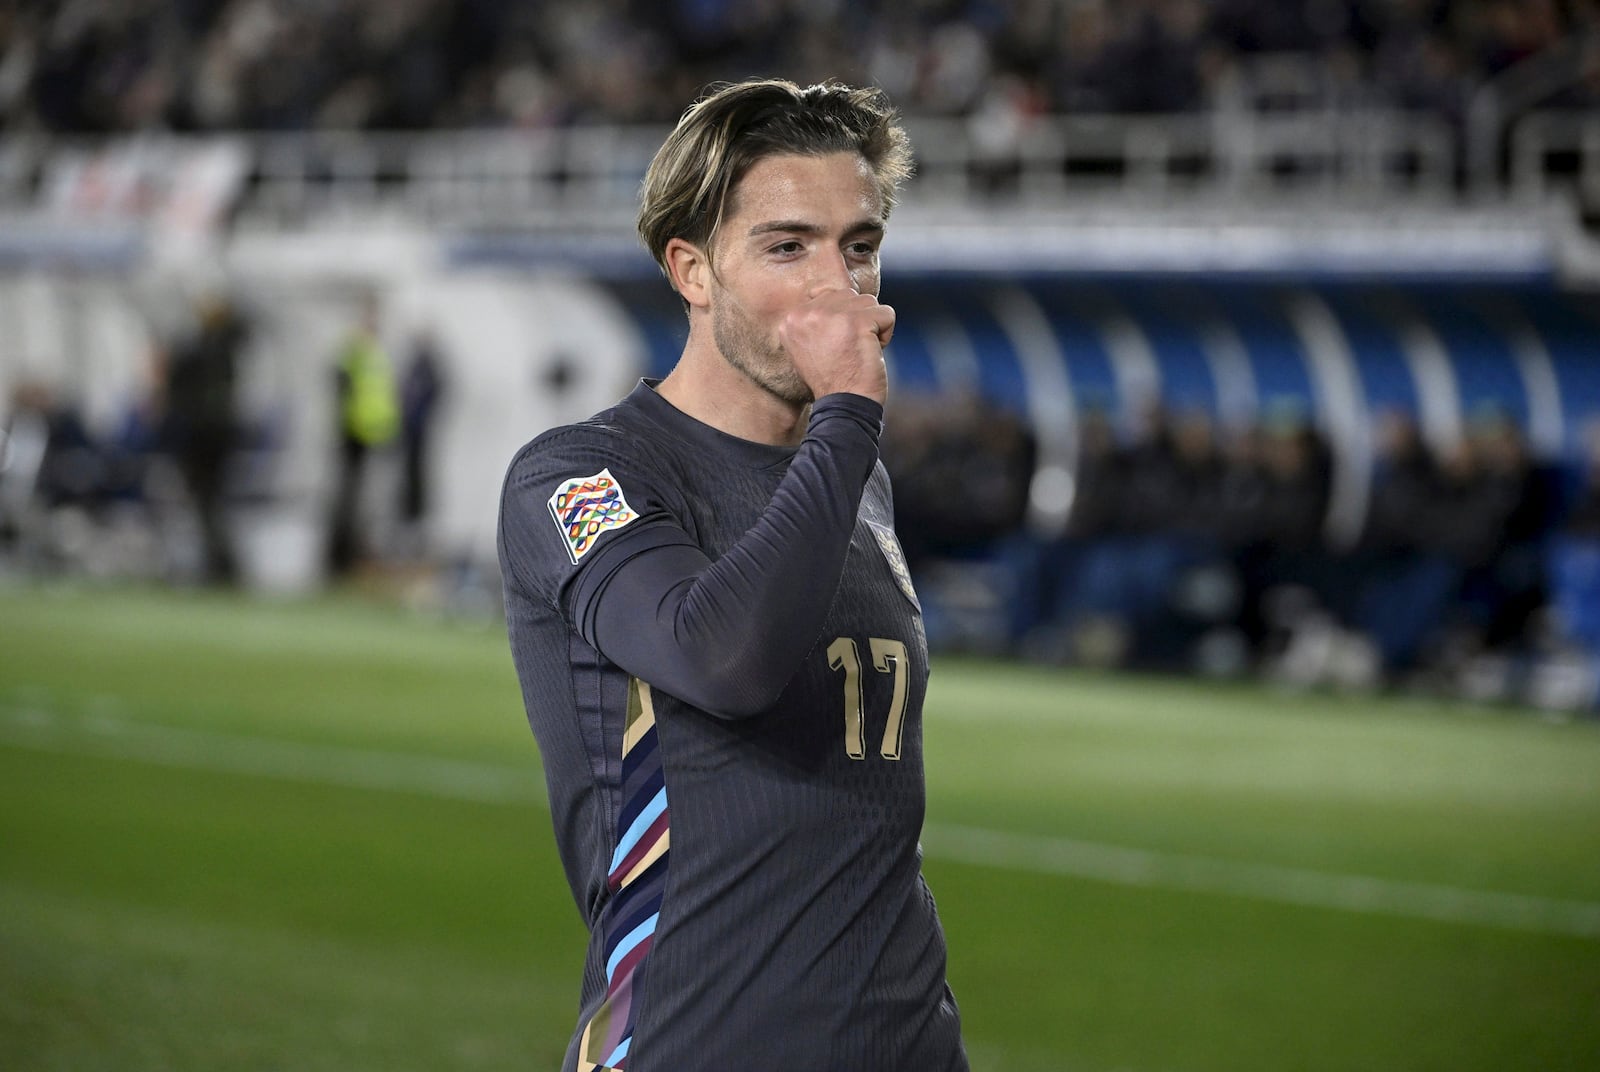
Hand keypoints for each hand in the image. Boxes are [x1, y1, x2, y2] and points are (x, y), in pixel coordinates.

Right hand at [777, 289, 893, 404]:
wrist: (843, 406)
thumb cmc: (832, 379)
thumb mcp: (809, 346)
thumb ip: (815, 318)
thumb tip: (826, 290)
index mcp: (792, 318)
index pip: (829, 295)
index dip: (842, 322)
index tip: (836, 349)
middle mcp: (807, 313)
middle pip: (850, 295)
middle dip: (857, 322)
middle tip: (848, 351)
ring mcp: (832, 315)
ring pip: (869, 302)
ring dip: (872, 328)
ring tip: (858, 352)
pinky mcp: (857, 322)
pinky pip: (887, 314)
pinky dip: (886, 334)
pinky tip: (871, 353)